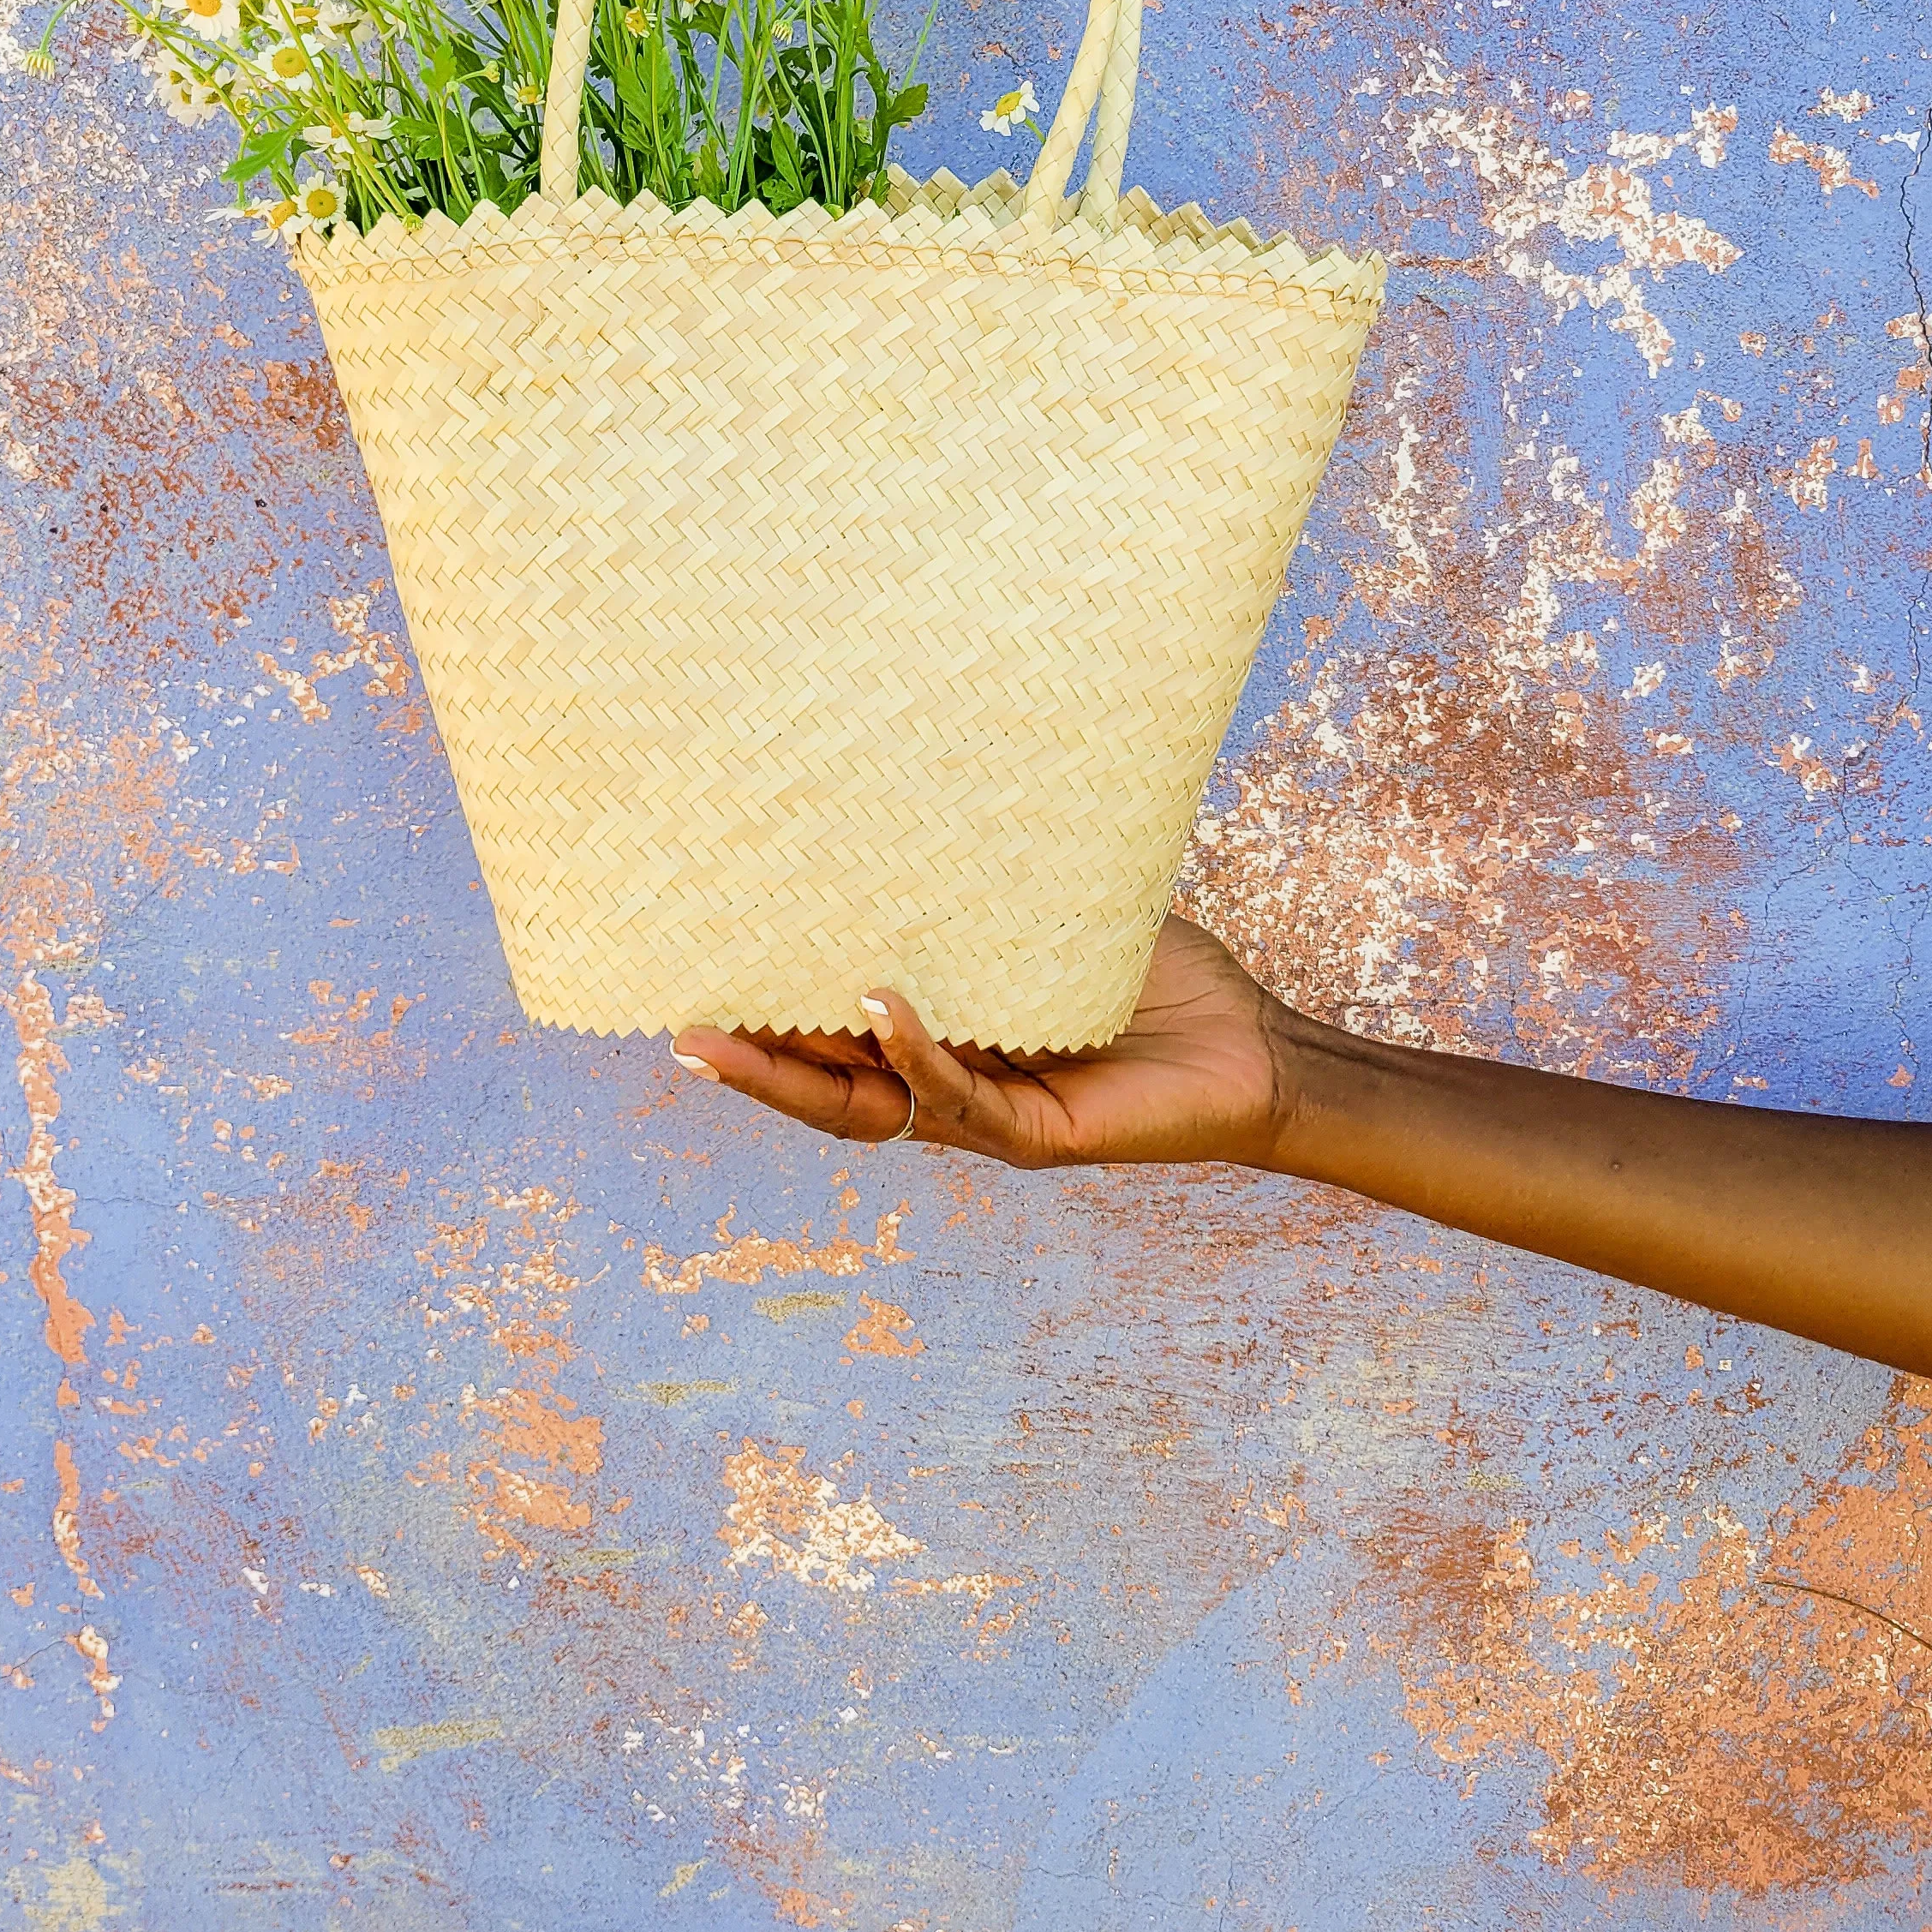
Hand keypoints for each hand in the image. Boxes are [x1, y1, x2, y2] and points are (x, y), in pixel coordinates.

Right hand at [669, 913, 1294, 1167]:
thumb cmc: (1164, 984)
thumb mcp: (1058, 920)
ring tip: (727, 1040)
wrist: (1254, 1049)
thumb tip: (930, 795)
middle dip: (750, 1068)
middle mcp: (952, 1090)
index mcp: (946, 1045)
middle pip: (827, 1094)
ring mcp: (989, 1121)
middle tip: (677, 1033)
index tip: (696, 983)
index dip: (767, 1025)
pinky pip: (958, 1099)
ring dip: (796, 1077)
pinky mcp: (1038, 1136)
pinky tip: (883, 1008)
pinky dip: (916, 1052)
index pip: (834, 1047)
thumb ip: (997, 886)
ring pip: (870, 1110)